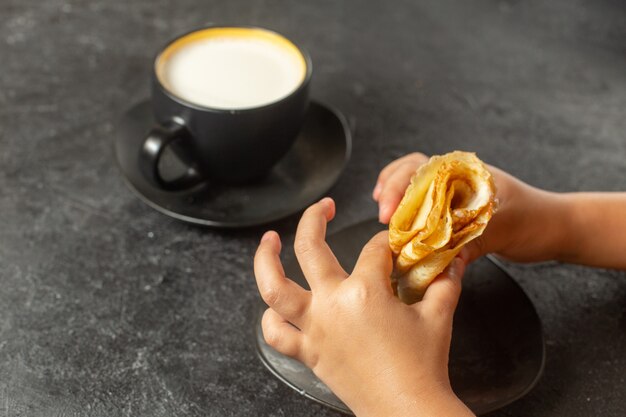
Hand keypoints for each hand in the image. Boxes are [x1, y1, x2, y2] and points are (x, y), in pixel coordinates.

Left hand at [254, 198, 473, 416]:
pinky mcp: (308, 352)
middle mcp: (332, 304)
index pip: (373, 250)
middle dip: (315, 218)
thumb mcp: (439, 316)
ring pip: (274, 288)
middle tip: (324, 206)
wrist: (407, 410)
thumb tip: (453, 260)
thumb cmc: (424, 365)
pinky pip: (276, 334)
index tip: (392, 245)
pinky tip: (275, 305)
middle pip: (310, 247)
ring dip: (265, 260)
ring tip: (268, 240)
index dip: (386, 243)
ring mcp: (315, 328)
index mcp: (365, 291)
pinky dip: (270, 318)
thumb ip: (445, 282)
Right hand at [373, 152, 564, 263]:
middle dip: (391, 191)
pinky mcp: (456, 214)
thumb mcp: (503, 229)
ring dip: (397, 202)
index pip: (420, 167)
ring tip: (384, 217)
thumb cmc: (536, 220)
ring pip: (415, 190)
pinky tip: (402, 229)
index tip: (390, 209)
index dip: (399, 186)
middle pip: (410, 173)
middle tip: (383, 216)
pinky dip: (410, 218)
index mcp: (465, 172)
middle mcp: (456, 180)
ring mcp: (455, 195)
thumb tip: (439, 262)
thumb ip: (470, 243)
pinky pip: (426, 211)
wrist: (558, 228)